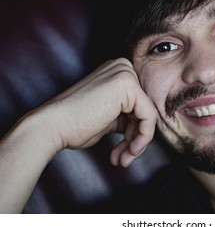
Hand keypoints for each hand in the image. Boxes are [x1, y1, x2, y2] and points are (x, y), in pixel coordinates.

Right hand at [39, 58, 157, 166]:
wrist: (52, 126)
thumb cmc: (75, 125)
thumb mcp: (109, 117)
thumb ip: (128, 116)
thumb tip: (146, 127)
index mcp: (118, 72)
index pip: (140, 105)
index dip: (135, 131)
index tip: (126, 150)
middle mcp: (123, 67)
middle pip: (144, 109)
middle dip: (136, 138)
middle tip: (124, 158)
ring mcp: (125, 73)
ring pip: (148, 115)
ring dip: (137, 143)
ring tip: (124, 159)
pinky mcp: (128, 85)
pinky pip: (149, 116)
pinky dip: (143, 137)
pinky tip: (129, 151)